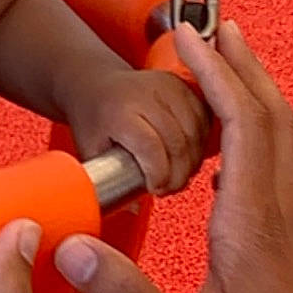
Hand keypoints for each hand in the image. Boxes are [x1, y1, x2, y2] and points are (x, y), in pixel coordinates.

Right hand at [56, 22, 292, 292]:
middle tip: (218, 28)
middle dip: (243, 67)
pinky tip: (240, 150)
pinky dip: (264, 136)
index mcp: (251, 228)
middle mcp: (279, 218)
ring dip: (259, 94)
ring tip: (234, 68)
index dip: (216, 76)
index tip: (189, 39)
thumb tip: (71, 251)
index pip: (240, 127)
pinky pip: (284, 169)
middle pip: (271, 119)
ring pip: (285, 141)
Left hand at [69, 63, 209, 193]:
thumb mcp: (88, 149)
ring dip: (193, 161)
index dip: (159, 174)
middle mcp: (146, 95)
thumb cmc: (92, 116)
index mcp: (120, 111)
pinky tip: (189, 155)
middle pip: (178, 143)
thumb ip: (106, 180)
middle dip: (178, 175)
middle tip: (168, 188)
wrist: (95, 83)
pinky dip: (201, 142)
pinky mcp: (182, 85)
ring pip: (195, 133)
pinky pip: (204, 120)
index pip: (151, 147)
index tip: (155, 189)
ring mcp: (167, 87)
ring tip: (178, 174)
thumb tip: (131, 209)